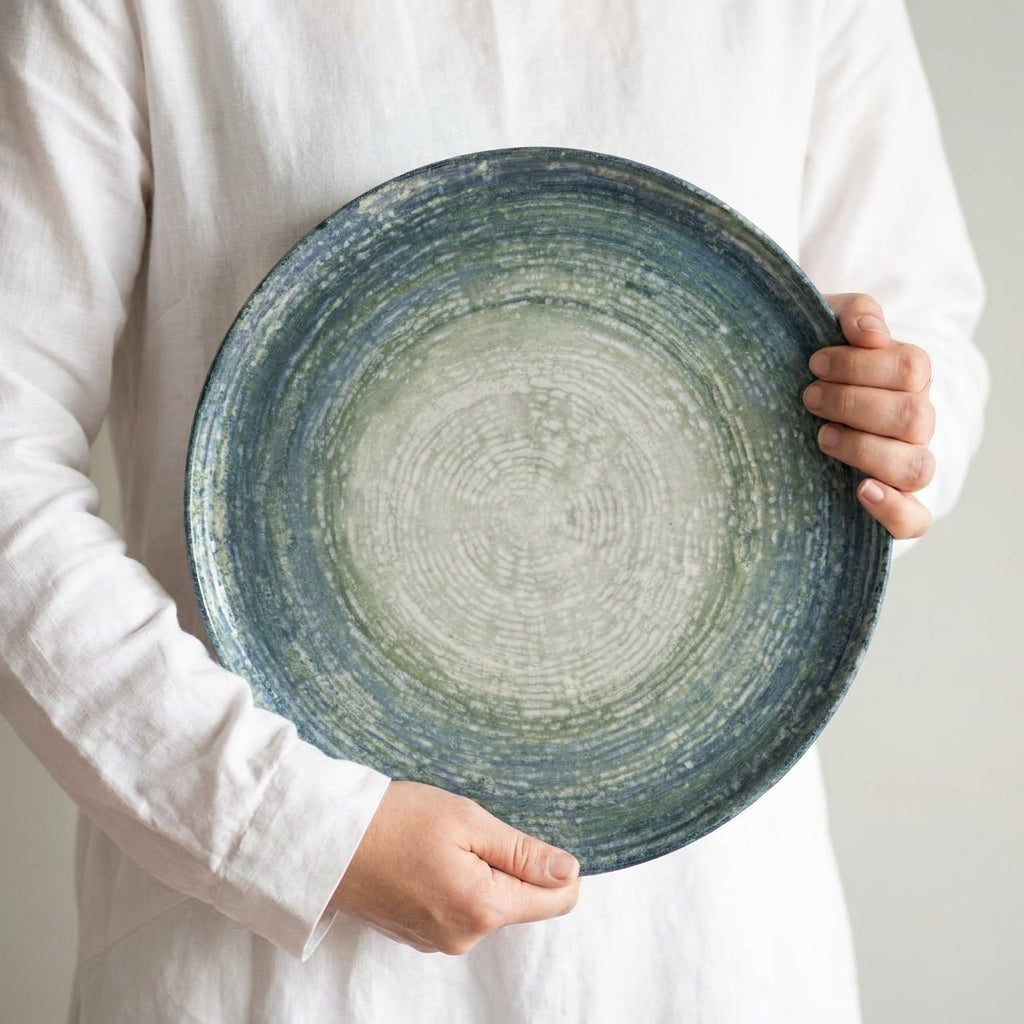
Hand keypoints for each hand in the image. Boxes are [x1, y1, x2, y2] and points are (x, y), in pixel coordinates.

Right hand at [329, 780, 580, 953]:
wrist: (326, 840)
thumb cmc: (395, 820)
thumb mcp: (467, 821)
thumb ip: (523, 852)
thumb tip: (569, 872)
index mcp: (482, 908)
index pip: (556, 899)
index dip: (556, 866)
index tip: (527, 839)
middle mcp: (464, 936)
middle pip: (520, 901)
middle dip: (507, 864)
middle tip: (466, 832)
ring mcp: (438, 941)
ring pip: (487, 904)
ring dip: (478, 873)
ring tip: (438, 843)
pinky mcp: (418, 936)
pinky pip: (458, 910)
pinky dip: (453, 883)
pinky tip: (423, 859)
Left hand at [803, 293, 934, 539]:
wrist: (788, 405)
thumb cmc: (813, 366)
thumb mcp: (825, 326)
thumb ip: (852, 315)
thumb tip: (869, 333)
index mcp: (908, 379)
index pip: (911, 368)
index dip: (860, 365)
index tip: (814, 363)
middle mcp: (915, 424)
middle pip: (914, 416)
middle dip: (854, 404)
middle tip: (809, 397)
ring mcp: (906, 465)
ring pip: (916, 467)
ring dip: (865, 449)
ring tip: (821, 436)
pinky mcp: (891, 505)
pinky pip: (914, 519)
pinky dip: (893, 509)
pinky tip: (861, 491)